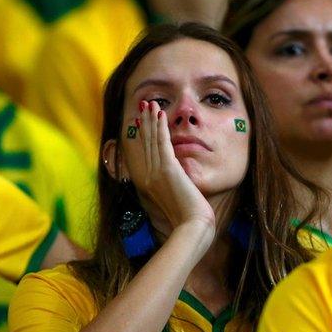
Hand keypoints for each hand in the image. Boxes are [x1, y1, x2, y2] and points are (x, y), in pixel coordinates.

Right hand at [133, 100, 214, 230]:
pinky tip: (161, 113)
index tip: (140, 122)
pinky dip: (160, 126)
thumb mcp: (176, 200)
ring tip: (150, 103)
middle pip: (145, 143)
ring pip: (152, 140)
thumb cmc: (188, 220)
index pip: (143, 154)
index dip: (141, 136)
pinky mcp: (168, 169)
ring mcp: (156, 172)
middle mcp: (148, 177)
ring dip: (151, 119)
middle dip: (144, 123)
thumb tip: (177, 181)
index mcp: (148, 184)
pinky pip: (162, 142)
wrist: (192, 227)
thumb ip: (173, 188)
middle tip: (143, 105)